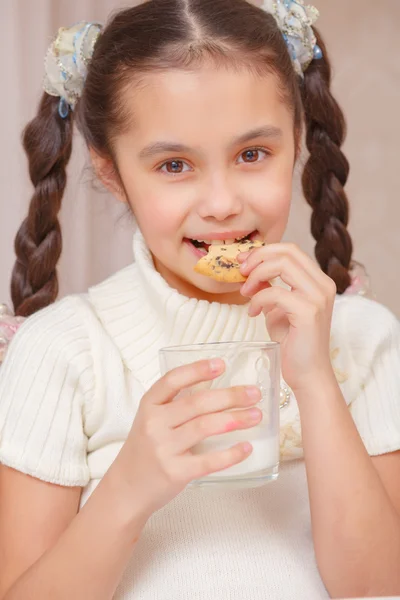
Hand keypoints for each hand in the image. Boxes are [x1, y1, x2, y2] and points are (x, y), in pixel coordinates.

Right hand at [115, 359, 261, 517]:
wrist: (127, 489)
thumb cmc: (146, 449)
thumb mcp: (151, 420)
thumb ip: (176, 405)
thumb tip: (218, 387)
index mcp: (149, 405)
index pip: (173, 380)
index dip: (197, 370)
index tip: (222, 364)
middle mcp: (154, 424)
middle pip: (197, 403)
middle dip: (230, 396)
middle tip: (254, 393)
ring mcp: (163, 449)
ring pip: (205, 427)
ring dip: (235, 419)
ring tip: (256, 415)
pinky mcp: (175, 472)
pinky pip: (208, 461)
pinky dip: (231, 454)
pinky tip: (246, 448)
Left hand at [238, 243, 336, 391]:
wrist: (307, 374)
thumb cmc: (293, 343)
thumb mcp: (276, 309)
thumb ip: (268, 288)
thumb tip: (250, 270)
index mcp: (318, 281)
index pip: (291, 250)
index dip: (264, 251)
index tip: (243, 262)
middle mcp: (322, 285)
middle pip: (287, 252)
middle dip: (257, 258)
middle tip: (240, 273)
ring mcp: (318, 297)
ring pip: (282, 265)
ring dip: (256, 275)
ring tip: (245, 293)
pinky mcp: (308, 311)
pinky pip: (275, 292)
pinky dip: (258, 299)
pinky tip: (252, 312)